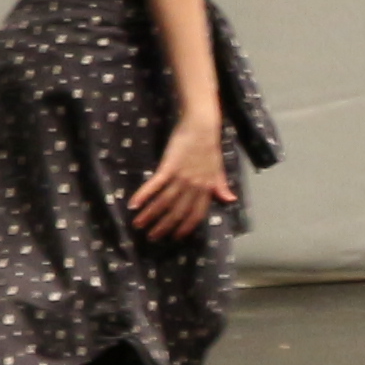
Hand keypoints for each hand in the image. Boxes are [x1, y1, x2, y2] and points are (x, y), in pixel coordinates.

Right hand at [130, 117, 230, 241]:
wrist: (202, 127)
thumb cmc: (209, 146)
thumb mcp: (218, 169)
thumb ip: (221, 186)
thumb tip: (230, 200)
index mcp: (207, 188)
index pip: (197, 214)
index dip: (186, 227)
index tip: (176, 237)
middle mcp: (195, 186)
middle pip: (178, 212)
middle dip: (164, 226)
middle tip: (152, 237)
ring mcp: (182, 177)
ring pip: (165, 202)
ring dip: (150, 215)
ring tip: (138, 224)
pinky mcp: (169, 167)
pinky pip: (155, 185)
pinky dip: (144, 195)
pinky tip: (134, 204)